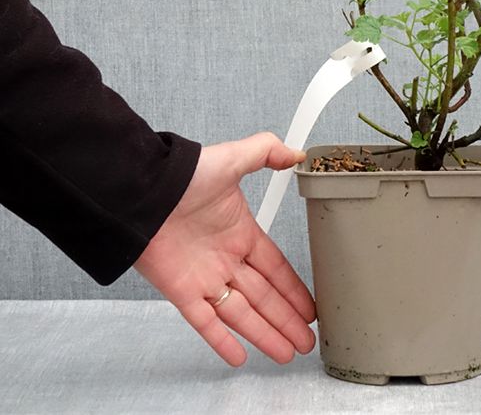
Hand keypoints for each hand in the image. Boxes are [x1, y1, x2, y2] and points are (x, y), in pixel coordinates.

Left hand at [134, 132, 315, 366]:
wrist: (143, 191)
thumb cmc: (184, 175)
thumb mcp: (232, 158)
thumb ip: (266, 152)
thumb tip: (297, 154)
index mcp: (241, 232)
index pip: (275, 267)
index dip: (294, 287)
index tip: (310, 305)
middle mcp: (226, 259)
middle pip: (264, 297)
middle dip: (287, 319)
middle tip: (307, 339)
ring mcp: (205, 278)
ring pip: (243, 314)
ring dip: (266, 334)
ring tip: (288, 352)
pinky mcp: (181, 292)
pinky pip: (206, 322)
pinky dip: (222, 341)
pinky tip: (240, 357)